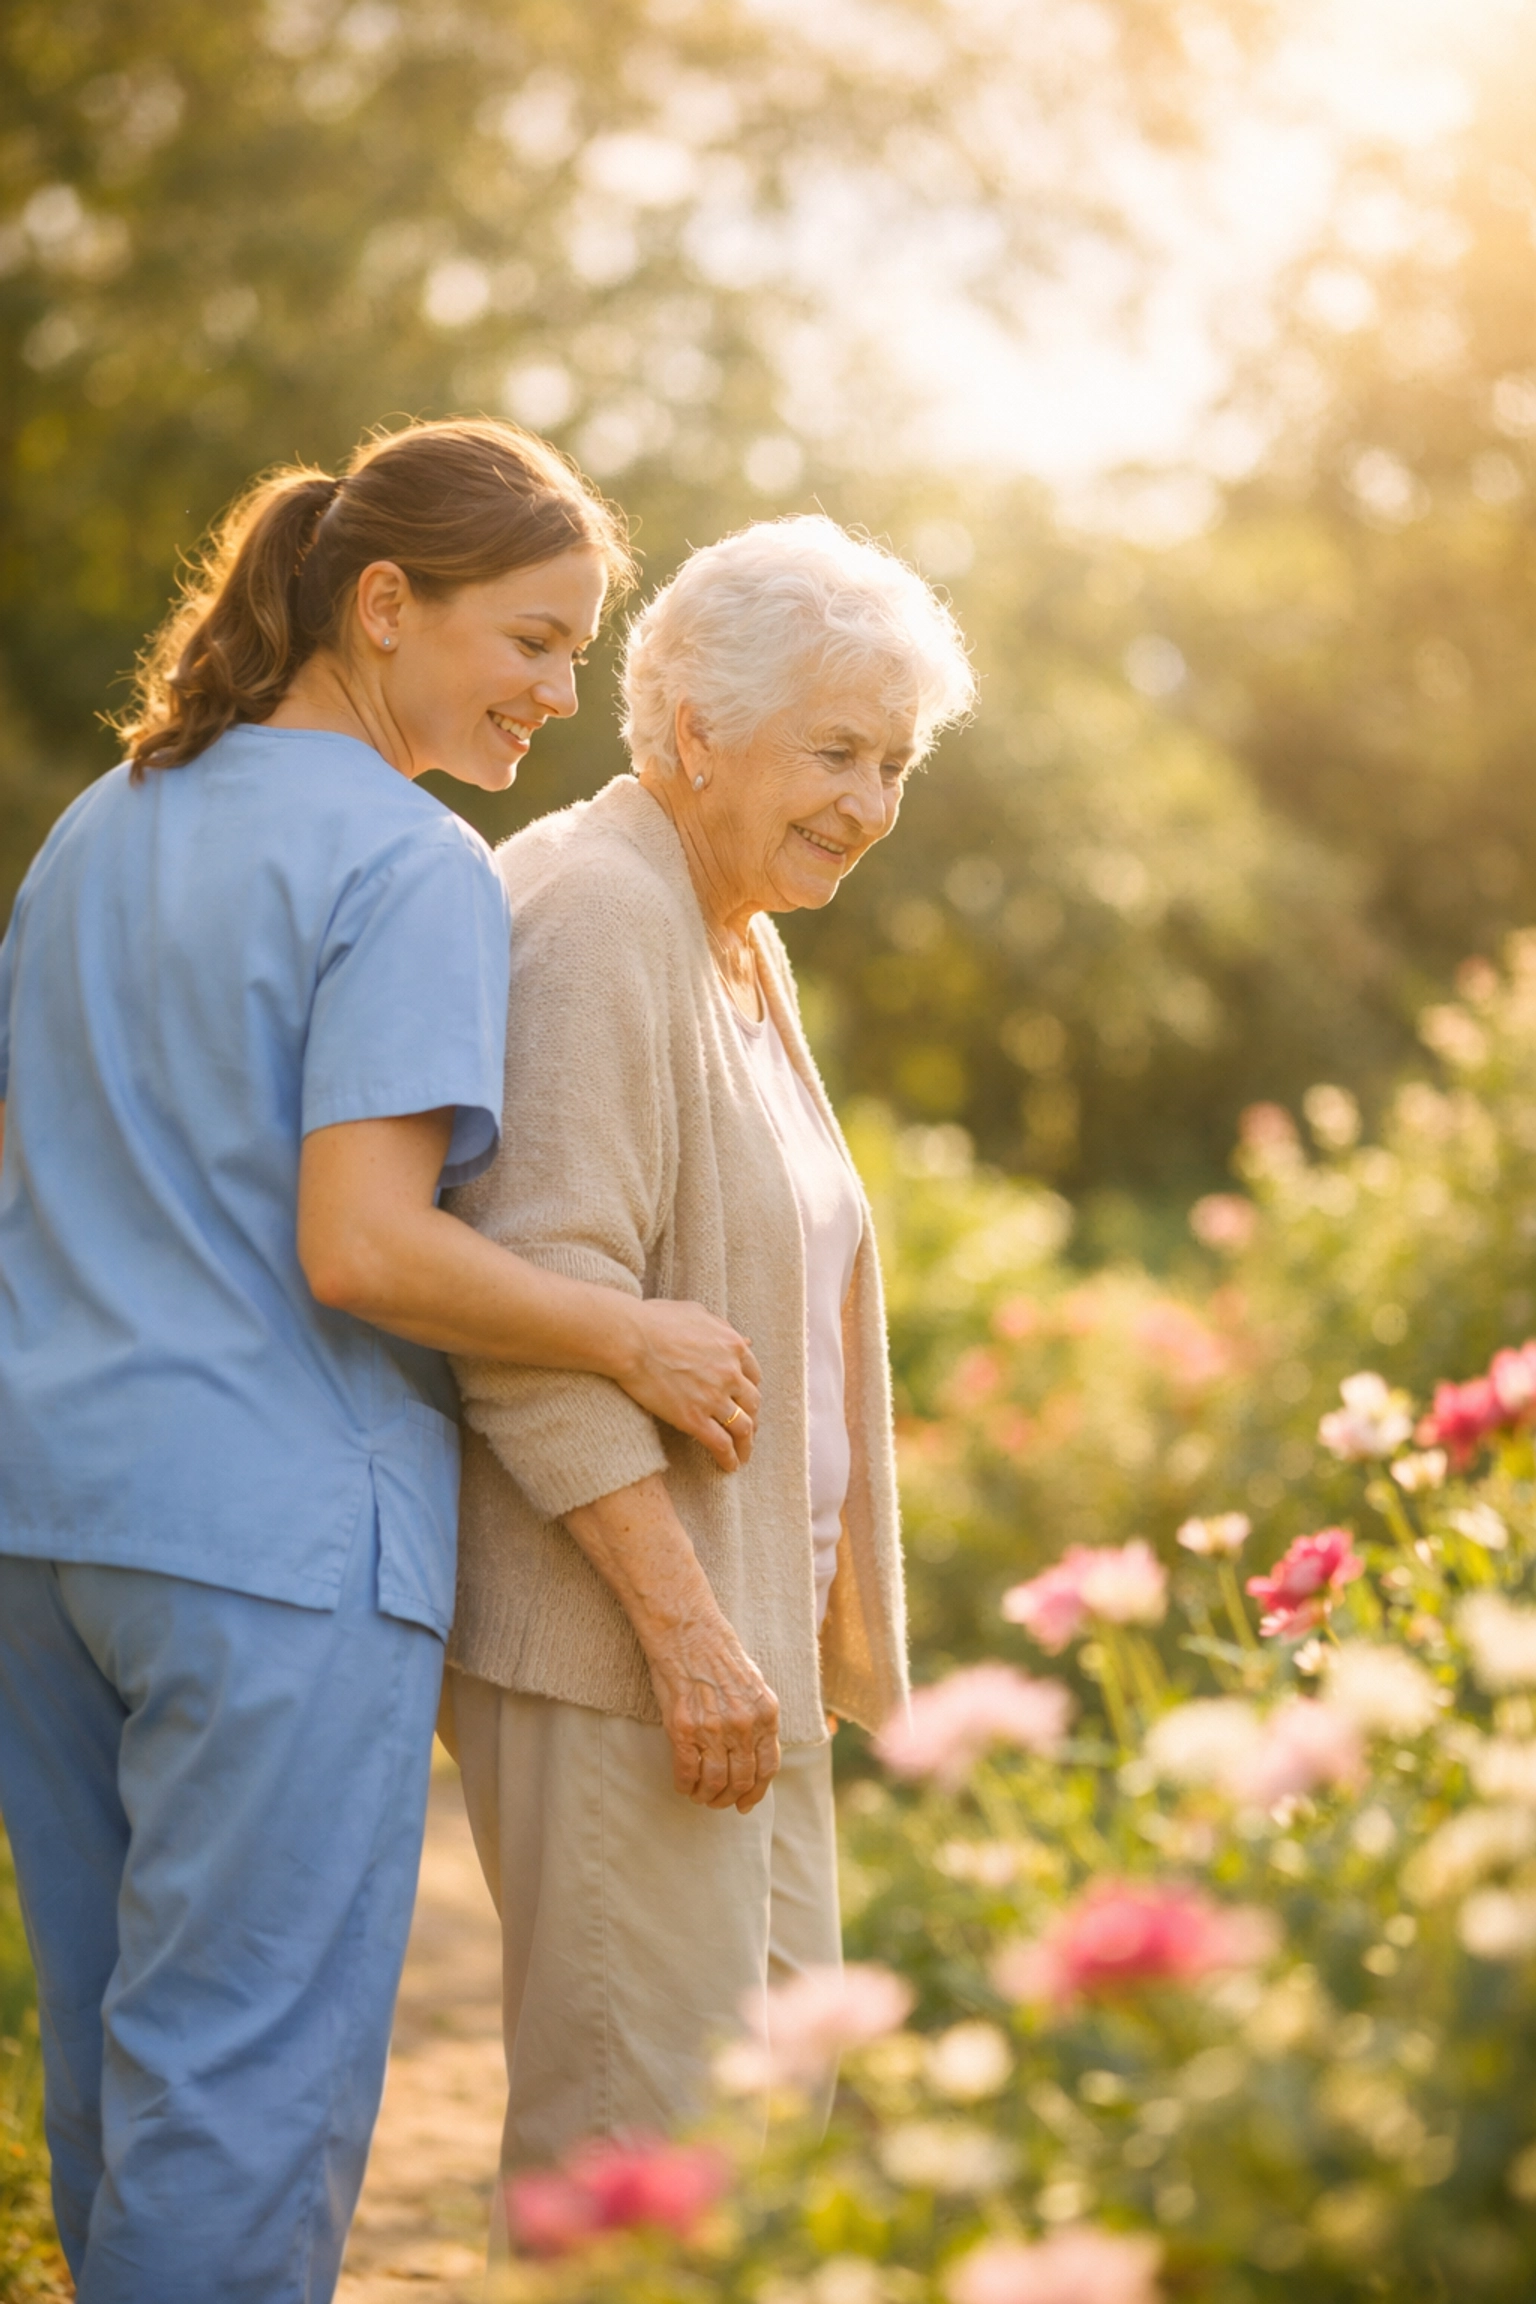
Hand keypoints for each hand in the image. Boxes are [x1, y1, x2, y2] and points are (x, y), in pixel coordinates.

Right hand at [621, 1300, 760, 1472]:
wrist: (631, 1339)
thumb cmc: (655, 1321)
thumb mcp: (696, 1313)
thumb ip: (722, 1327)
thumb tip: (745, 1341)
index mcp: (732, 1346)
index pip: (753, 1374)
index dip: (750, 1389)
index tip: (745, 1400)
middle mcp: (730, 1373)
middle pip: (752, 1402)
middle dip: (752, 1417)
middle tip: (747, 1428)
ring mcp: (714, 1398)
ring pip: (743, 1428)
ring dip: (746, 1444)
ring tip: (743, 1455)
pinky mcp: (695, 1419)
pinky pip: (721, 1445)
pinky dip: (729, 1458)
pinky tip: (728, 1467)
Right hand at [643, 1609, 781, 1812]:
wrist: (689, 1634)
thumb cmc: (720, 1656)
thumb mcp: (755, 1686)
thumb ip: (759, 1719)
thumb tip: (757, 1753)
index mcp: (766, 1714)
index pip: (767, 1767)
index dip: (756, 1792)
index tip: (746, 1804)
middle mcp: (743, 1725)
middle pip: (741, 1780)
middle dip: (730, 1798)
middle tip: (718, 1802)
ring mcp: (714, 1729)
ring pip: (715, 1781)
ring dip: (707, 1796)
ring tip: (700, 1796)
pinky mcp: (684, 1729)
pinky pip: (686, 1771)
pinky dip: (685, 1784)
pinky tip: (683, 1785)